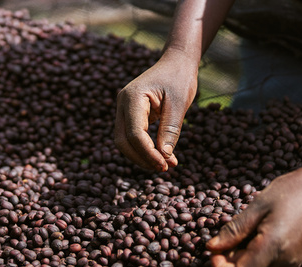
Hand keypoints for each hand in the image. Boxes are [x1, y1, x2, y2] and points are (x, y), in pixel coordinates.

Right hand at [115, 50, 197, 170]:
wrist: (176, 62)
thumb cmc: (179, 78)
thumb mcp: (179, 103)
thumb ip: (170, 129)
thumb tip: (164, 157)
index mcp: (133, 97)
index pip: (135, 133)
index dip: (148, 153)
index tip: (165, 165)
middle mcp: (122, 103)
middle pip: (123, 141)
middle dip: (141, 158)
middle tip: (163, 168)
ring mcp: (123, 109)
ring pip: (124, 142)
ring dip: (141, 156)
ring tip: (164, 165)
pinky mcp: (129, 115)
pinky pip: (131, 137)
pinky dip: (144, 149)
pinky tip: (161, 156)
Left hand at [206, 160, 301, 266]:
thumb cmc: (292, 190)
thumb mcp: (257, 206)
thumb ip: (234, 230)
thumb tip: (211, 248)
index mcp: (273, 247)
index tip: (211, 251)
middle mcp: (284, 261)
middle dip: (227, 259)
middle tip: (222, 237)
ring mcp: (291, 261)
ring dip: (240, 254)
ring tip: (244, 228)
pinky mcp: (294, 258)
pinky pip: (266, 262)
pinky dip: (253, 252)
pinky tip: (255, 231)